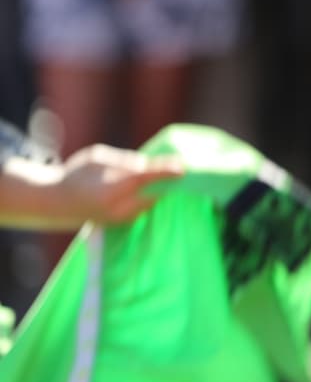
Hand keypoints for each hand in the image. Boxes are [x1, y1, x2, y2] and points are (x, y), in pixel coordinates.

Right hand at [43, 144, 182, 223]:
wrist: (56, 203)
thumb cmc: (77, 174)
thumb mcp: (98, 157)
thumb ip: (125, 161)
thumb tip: (149, 165)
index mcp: (110, 187)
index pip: (144, 178)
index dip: (165, 172)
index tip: (183, 167)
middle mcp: (117, 206)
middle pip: (153, 193)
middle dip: (167, 183)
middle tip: (181, 170)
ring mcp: (119, 218)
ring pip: (150, 202)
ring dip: (160, 191)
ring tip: (169, 178)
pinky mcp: (121, 224)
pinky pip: (143, 209)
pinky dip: (150, 198)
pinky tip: (156, 189)